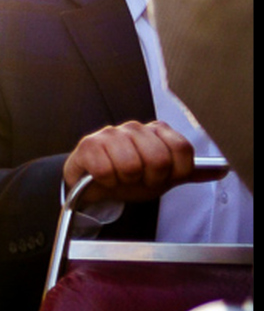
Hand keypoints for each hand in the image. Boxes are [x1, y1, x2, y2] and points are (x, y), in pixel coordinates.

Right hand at [62, 121, 194, 204]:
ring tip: (120, 177)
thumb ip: (190, 172)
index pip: (182, 149)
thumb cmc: (129, 176)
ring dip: (126, 181)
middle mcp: (136, 127)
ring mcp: (111, 134)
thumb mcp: (163, 176)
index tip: (163, 178)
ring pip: (131, 166)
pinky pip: (105, 171)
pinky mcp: (88, 145)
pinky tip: (104, 177)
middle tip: (139, 179)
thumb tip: (222, 170)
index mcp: (158, 131)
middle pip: (159, 159)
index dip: (175, 172)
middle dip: (149, 179)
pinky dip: (107, 182)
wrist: (94, 182)